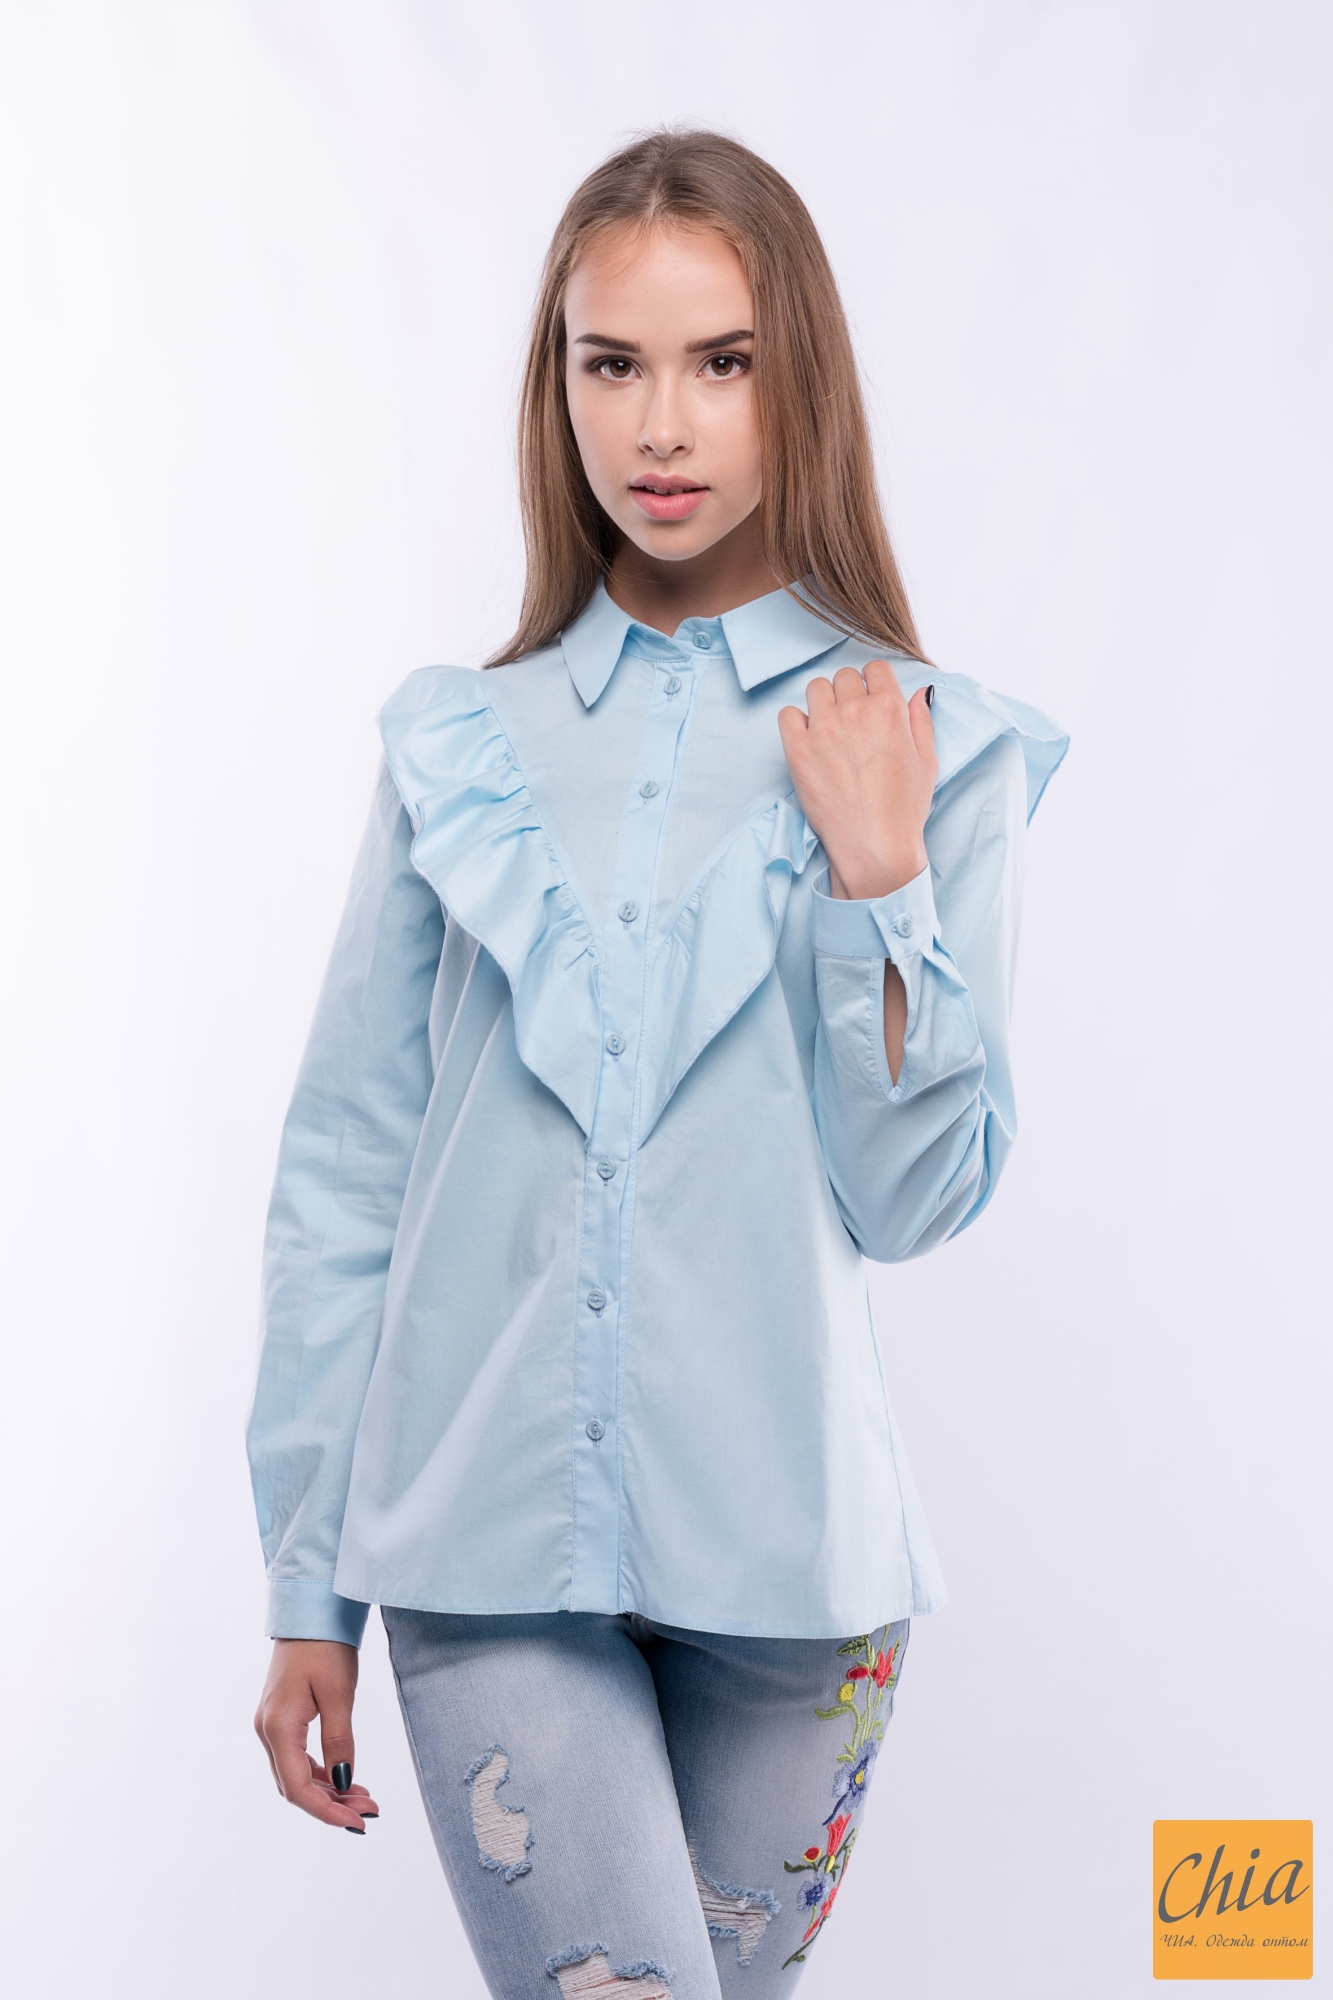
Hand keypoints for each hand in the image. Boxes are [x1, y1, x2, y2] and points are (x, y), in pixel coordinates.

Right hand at [254, 1639, 378, 1831]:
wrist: (310, 1610)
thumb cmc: (325, 1646)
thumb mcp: (339, 1694)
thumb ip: (339, 1741)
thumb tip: (344, 1782)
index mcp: (278, 1727)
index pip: (298, 1788)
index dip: (327, 1812)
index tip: (358, 1822)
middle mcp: (267, 1730)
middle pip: (294, 1786)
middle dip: (331, 1804)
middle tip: (369, 1809)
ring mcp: (270, 1723)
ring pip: (295, 1774)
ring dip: (327, 1790)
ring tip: (364, 1796)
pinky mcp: (280, 1716)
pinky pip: (296, 1757)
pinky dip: (320, 1772)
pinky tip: (344, 1775)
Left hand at [778, 664, 935, 900]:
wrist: (875, 846)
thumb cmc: (904, 810)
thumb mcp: (927, 761)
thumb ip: (921, 721)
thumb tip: (918, 693)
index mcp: (890, 709)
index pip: (876, 669)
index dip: (874, 683)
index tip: (872, 701)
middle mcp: (855, 711)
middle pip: (845, 677)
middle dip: (849, 694)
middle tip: (851, 722)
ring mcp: (823, 729)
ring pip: (816, 688)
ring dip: (823, 703)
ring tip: (829, 731)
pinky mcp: (798, 749)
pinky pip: (788, 714)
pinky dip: (796, 722)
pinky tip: (809, 741)